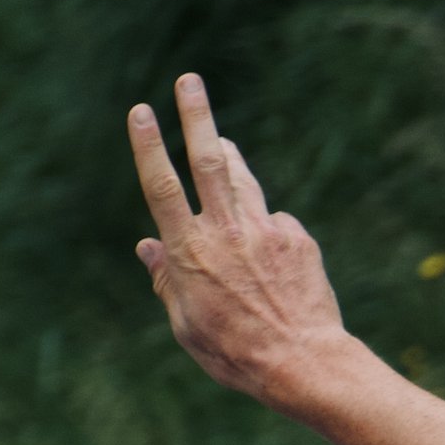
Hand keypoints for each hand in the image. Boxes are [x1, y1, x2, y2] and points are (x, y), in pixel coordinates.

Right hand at [128, 73, 347, 406]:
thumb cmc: (237, 354)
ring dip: (230, 157)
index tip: (141, 110)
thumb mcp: (187, 325)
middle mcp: (227, 231)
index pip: (162, 186)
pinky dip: (266, 228)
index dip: (149, 145)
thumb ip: (167, 282)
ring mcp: (265, 230)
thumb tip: (148, 246)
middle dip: (196, 115)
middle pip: (208, 159)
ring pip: (243, 181)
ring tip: (223, 142)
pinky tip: (271, 258)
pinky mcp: (298, 238)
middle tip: (189, 80)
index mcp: (191, 251)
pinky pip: (275, 222)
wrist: (304, 363)